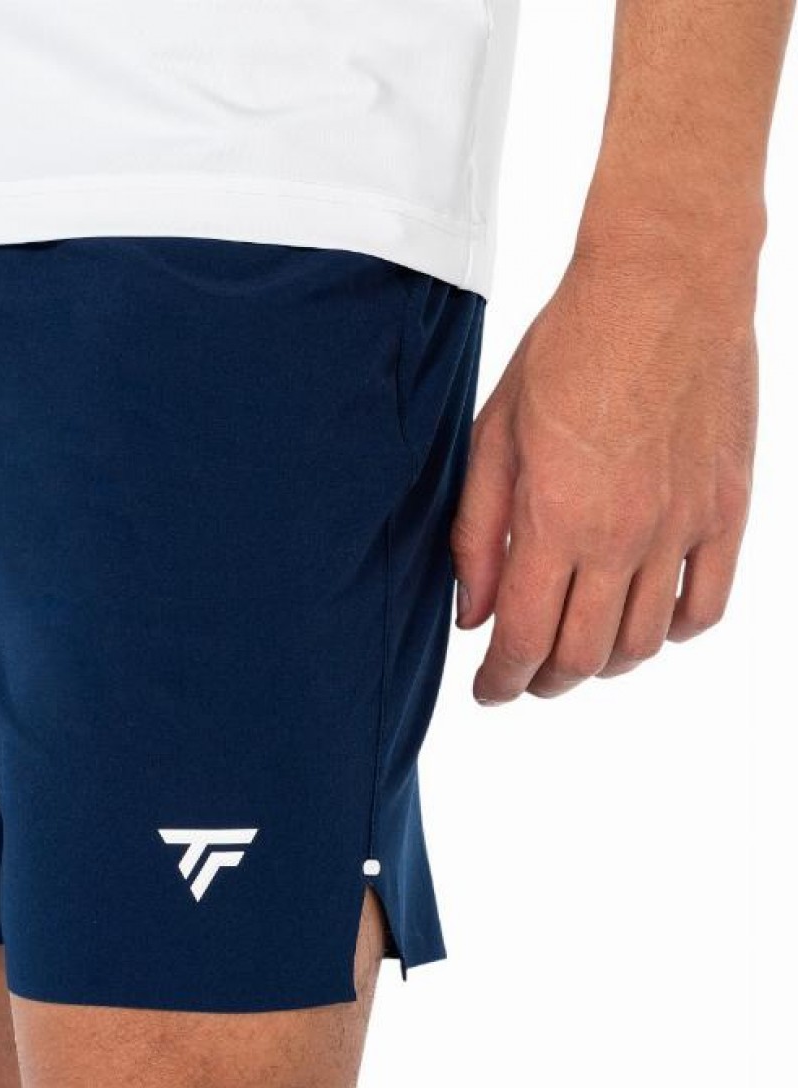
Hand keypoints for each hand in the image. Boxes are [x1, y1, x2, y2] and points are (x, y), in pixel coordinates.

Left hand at [452, 226, 758, 704]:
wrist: (664, 281)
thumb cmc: (567, 350)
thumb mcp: (494, 436)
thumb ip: (476, 534)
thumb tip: (472, 616)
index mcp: (553, 519)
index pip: (523, 639)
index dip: (500, 681)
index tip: (486, 691)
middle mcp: (622, 536)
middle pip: (582, 655)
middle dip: (543, 681)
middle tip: (523, 677)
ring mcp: (683, 527)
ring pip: (644, 643)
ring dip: (602, 663)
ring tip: (575, 650)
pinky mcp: (728, 509)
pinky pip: (707, 606)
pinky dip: (673, 633)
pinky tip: (644, 621)